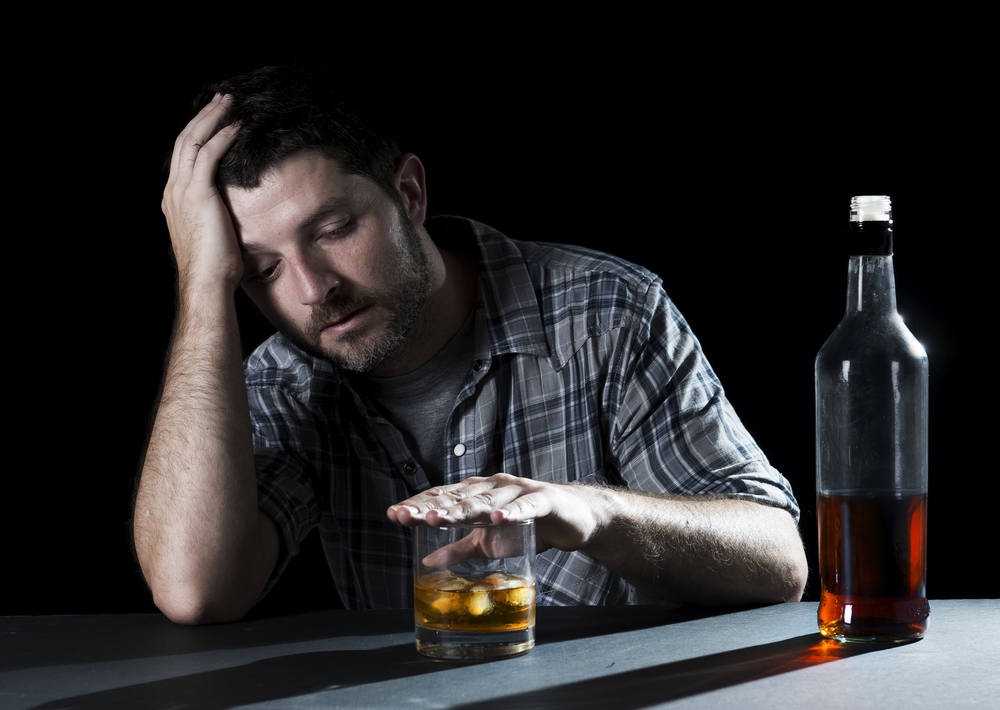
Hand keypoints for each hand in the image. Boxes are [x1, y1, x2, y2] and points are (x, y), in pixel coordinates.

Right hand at [162, 94, 243, 291]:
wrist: (207, 282)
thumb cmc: (216, 267)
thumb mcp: (213, 234)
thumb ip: (216, 215)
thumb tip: (234, 211)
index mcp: (174, 199)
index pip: (184, 156)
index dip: (197, 134)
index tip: (213, 119)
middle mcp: (173, 191)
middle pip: (185, 141)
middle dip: (203, 117)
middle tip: (220, 99)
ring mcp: (183, 191)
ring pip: (193, 142)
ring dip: (212, 118)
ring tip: (229, 102)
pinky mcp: (198, 194)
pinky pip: (209, 156)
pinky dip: (222, 137)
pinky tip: (236, 126)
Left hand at [387, 473, 609, 554]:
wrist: (574, 519)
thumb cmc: (528, 525)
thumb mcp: (489, 542)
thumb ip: (459, 549)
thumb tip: (426, 559)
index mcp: (477, 495)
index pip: (442, 498)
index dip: (419, 505)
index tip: (394, 514)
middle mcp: (493, 487)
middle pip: (458, 498)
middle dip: (431, 507)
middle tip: (406, 515)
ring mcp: (518, 491)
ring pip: (486, 500)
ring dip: (462, 509)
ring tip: (438, 518)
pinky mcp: (543, 499)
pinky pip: (526, 505)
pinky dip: (512, 511)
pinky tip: (498, 518)